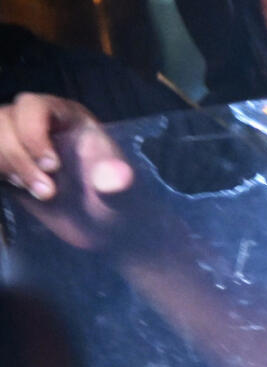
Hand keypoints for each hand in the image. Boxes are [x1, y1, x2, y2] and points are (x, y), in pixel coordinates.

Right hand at [0, 93, 135, 249]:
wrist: (99, 226)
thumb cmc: (112, 201)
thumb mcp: (120, 195)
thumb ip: (117, 183)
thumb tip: (114, 179)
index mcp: (65, 115)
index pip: (33, 106)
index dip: (33, 132)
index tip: (51, 166)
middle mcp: (35, 121)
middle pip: (3, 120)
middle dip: (18, 157)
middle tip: (47, 192)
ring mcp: (15, 139)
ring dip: (6, 166)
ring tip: (39, 193)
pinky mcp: (5, 160)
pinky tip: (17, 189)